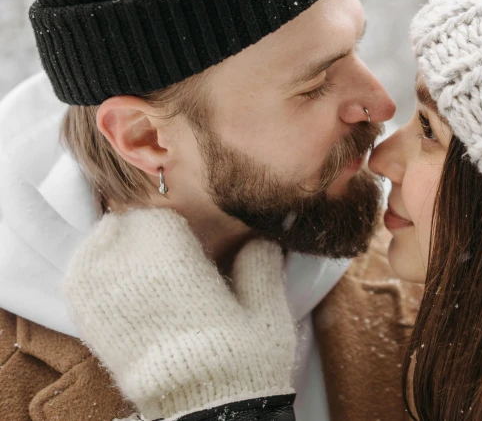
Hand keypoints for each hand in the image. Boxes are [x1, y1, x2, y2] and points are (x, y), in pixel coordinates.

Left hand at [64, 208, 295, 419]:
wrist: (208, 413)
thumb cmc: (242, 364)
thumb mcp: (266, 313)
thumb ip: (260, 266)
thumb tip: (259, 234)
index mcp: (181, 274)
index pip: (159, 219)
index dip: (174, 217)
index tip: (189, 226)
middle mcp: (136, 284)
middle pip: (124, 229)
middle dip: (146, 227)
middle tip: (166, 234)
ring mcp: (110, 307)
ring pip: (97, 250)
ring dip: (116, 241)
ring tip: (137, 244)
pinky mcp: (96, 330)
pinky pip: (79, 281)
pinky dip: (89, 265)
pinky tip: (107, 264)